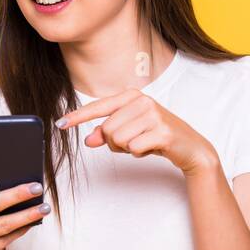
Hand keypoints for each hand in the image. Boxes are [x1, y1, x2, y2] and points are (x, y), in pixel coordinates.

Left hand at [58, 89, 217, 174]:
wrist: (190, 147)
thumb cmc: (156, 136)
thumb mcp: (129, 132)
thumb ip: (107, 133)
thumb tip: (89, 140)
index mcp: (132, 96)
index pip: (98, 107)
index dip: (77, 117)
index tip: (59, 124)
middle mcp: (142, 101)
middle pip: (106, 129)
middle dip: (114, 143)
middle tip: (132, 143)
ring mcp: (153, 115)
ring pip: (117, 140)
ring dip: (127, 149)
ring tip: (143, 144)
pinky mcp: (162, 131)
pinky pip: (133, 148)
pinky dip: (138, 153)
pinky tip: (152, 148)